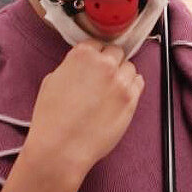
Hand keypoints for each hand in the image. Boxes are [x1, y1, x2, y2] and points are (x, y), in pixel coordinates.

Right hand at [24, 39, 144, 180]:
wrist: (61, 147)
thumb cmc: (51, 117)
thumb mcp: (52, 80)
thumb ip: (71, 67)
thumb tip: (81, 67)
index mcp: (82, 55)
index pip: (96, 43)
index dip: (93, 55)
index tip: (92, 64)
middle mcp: (104, 64)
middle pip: (116, 52)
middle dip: (109, 62)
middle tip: (102, 77)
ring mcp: (120, 81)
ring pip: (130, 67)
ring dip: (122, 74)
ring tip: (111, 90)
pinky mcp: (131, 100)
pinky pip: (139, 83)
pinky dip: (132, 86)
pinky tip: (121, 96)